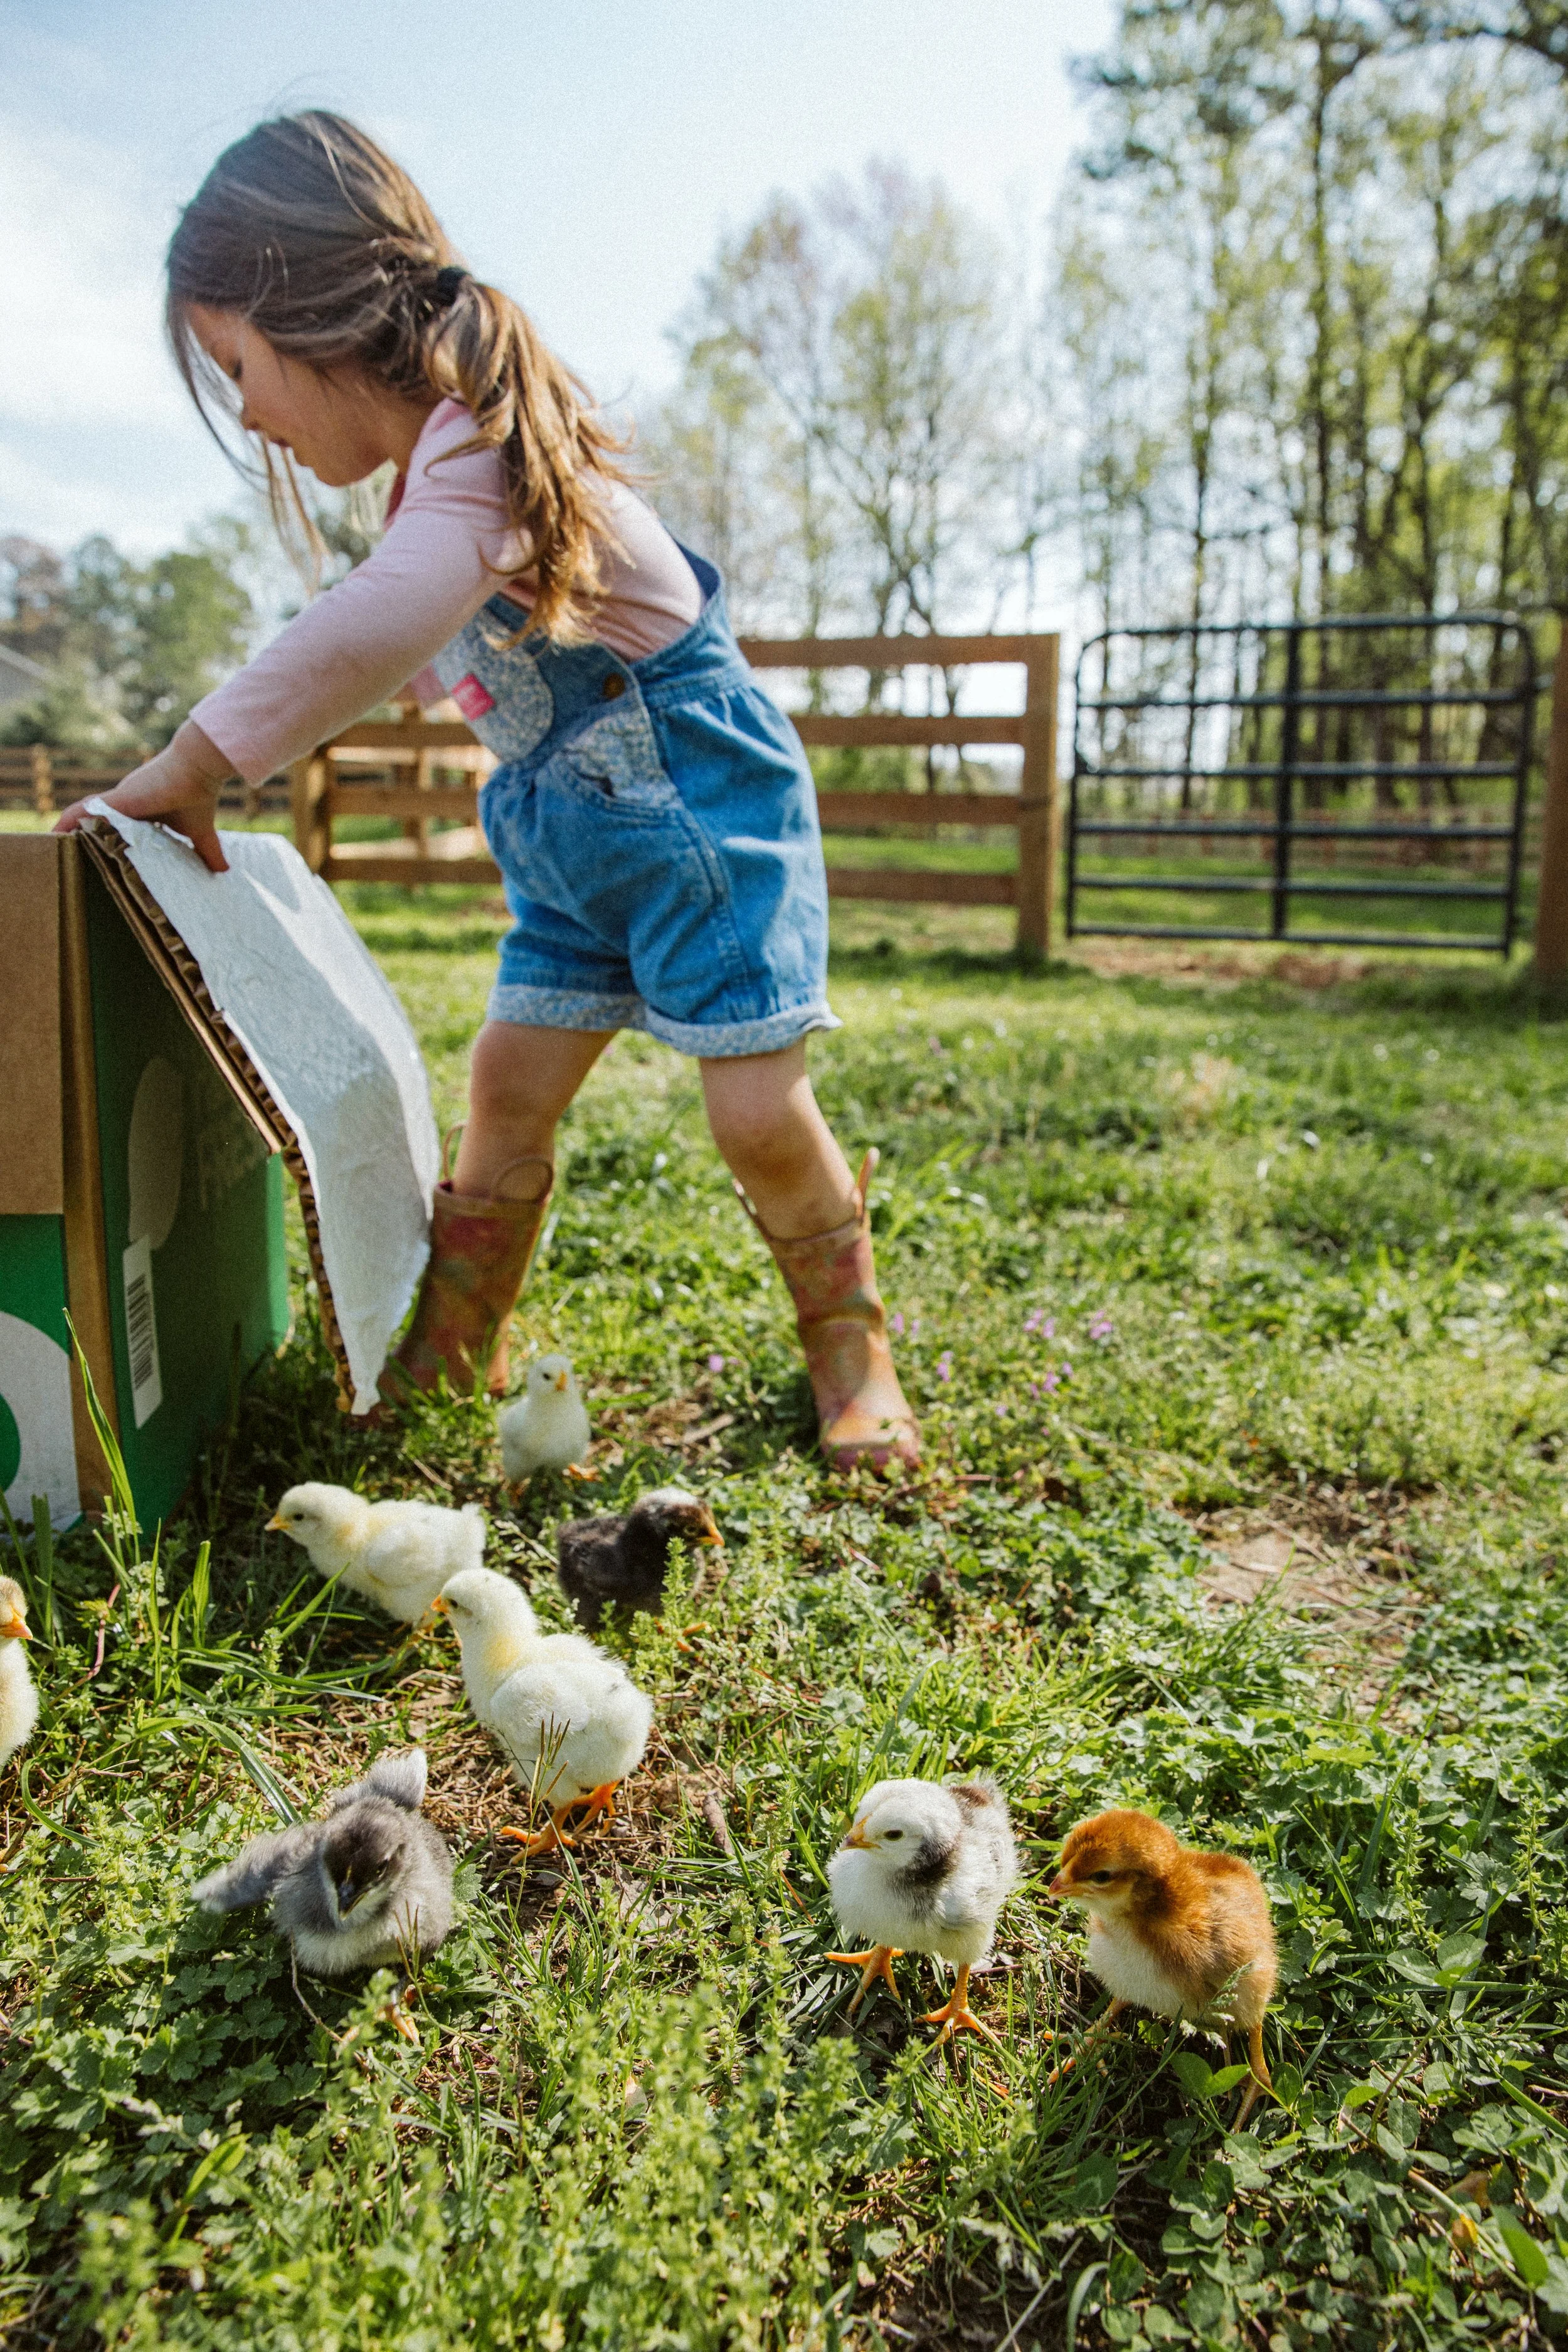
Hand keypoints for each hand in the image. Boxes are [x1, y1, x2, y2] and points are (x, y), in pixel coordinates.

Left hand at [53, 720, 235, 873]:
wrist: (199, 767)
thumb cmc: (199, 794)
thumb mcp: (200, 832)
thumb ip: (207, 851)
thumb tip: (223, 872)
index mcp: (143, 811)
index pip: (119, 828)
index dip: (106, 840)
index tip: (96, 857)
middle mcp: (126, 805)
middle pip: (97, 823)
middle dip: (82, 838)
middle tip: (69, 858)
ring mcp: (119, 801)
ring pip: (86, 817)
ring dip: (69, 831)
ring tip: (53, 849)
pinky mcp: (117, 800)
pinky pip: (84, 811)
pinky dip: (67, 822)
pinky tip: (53, 835)